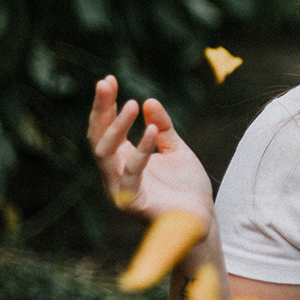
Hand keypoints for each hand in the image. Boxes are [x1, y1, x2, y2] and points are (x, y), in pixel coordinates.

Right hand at [87, 75, 213, 225]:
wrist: (202, 219)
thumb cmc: (185, 186)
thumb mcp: (176, 148)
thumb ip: (163, 127)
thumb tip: (150, 101)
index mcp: (122, 159)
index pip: (104, 129)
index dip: (104, 105)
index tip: (108, 80)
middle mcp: (115, 173)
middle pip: (97, 138)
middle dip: (101, 109)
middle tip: (106, 83)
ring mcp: (120, 189)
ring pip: (105, 155)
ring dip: (116, 127)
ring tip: (132, 104)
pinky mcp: (133, 203)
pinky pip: (130, 175)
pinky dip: (141, 151)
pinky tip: (151, 131)